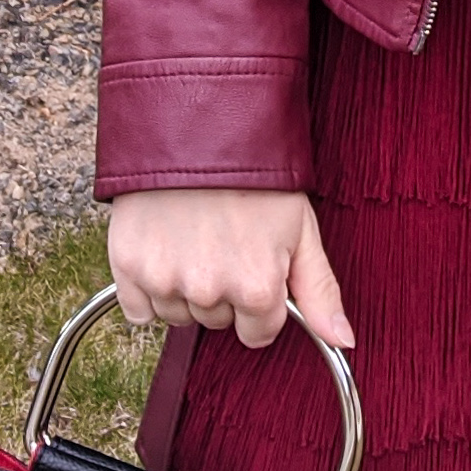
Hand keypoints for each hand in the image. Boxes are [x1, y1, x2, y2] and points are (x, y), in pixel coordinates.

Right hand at [105, 185, 353, 350]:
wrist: (194, 130)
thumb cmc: (254, 176)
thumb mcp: (301, 229)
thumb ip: (320, 291)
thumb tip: (343, 340)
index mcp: (256, 286)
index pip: (258, 333)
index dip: (261, 300)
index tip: (255, 266)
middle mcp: (209, 291)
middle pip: (218, 322)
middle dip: (224, 291)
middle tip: (225, 241)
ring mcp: (165, 280)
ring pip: (179, 316)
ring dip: (186, 290)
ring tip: (194, 238)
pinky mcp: (127, 267)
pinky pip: (139, 312)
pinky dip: (149, 290)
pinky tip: (165, 251)